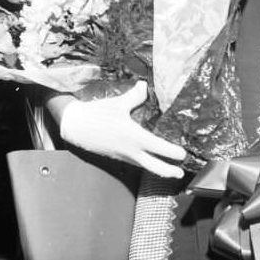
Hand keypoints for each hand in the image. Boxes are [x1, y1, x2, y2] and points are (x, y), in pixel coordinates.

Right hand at [59, 80, 185, 178]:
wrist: (76, 126)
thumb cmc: (97, 114)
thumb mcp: (118, 103)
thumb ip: (134, 96)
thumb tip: (144, 86)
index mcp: (134, 137)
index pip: (159, 148)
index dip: (173, 153)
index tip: (183, 154)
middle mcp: (131, 150)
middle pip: (154, 167)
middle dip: (169, 171)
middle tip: (180, 173)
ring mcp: (123, 156)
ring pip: (144, 166)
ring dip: (157, 168)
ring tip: (168, 167)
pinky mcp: (116, 156)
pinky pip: (134, 162)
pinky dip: (144, 162)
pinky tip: (147, 156)